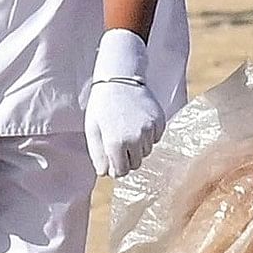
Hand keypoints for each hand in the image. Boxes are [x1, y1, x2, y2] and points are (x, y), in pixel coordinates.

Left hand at [83, 29, 163, 177]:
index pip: (120, 172)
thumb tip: (105, 174)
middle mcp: (135, 139)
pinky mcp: (160, 122)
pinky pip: (156, 139)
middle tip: (119, 139)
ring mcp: (149, 130)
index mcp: (115, 143)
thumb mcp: (93, 129)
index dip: (115, 166)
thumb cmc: (102, 105)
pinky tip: (138, 120)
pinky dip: (149, 135)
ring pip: (147, 151)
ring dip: (138, 146)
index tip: (112, 157)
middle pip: (135, 164)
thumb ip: (97, 155)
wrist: (120, 78)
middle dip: (127, 157)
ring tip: (128, 127)